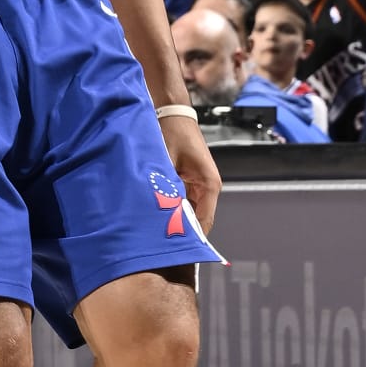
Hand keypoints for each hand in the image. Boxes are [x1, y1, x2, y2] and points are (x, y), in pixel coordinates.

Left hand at [161, 109, 219, 235]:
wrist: (172, 113)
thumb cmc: (172, 133)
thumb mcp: (166, 163)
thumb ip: (166, 190)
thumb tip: (160, 214)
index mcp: (209, 184)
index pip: (203, 222)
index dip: (190, 239)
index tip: (175, 253)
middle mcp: (209, 187)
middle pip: (197, 219)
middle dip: (180, 230)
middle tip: (160, 245)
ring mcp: (201, 185)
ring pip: (190, 212)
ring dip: (175, 218)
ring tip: (156, 232)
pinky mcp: (192, 181)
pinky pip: (184, 202)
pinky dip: (173, 208)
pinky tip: (157, 213)